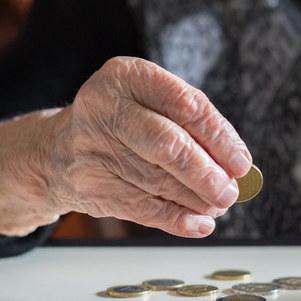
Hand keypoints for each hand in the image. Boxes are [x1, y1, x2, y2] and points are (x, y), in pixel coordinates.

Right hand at [0, 57, 251, 237]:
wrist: (59, 149)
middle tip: (231, 192)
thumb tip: (236, 165)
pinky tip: (200, 223)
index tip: (241, 163)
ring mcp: (92, 148)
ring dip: (197, 199)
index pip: (185, 105)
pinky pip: (142, 208)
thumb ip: (193, 125)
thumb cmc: (126, 121)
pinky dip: (177, 219)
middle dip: (207, 174)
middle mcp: (105, 108)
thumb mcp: (152, 103)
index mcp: (127, 76)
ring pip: (158, 181)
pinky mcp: (90, 185)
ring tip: (219, 204)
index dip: (219, 137)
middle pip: (168, 145)